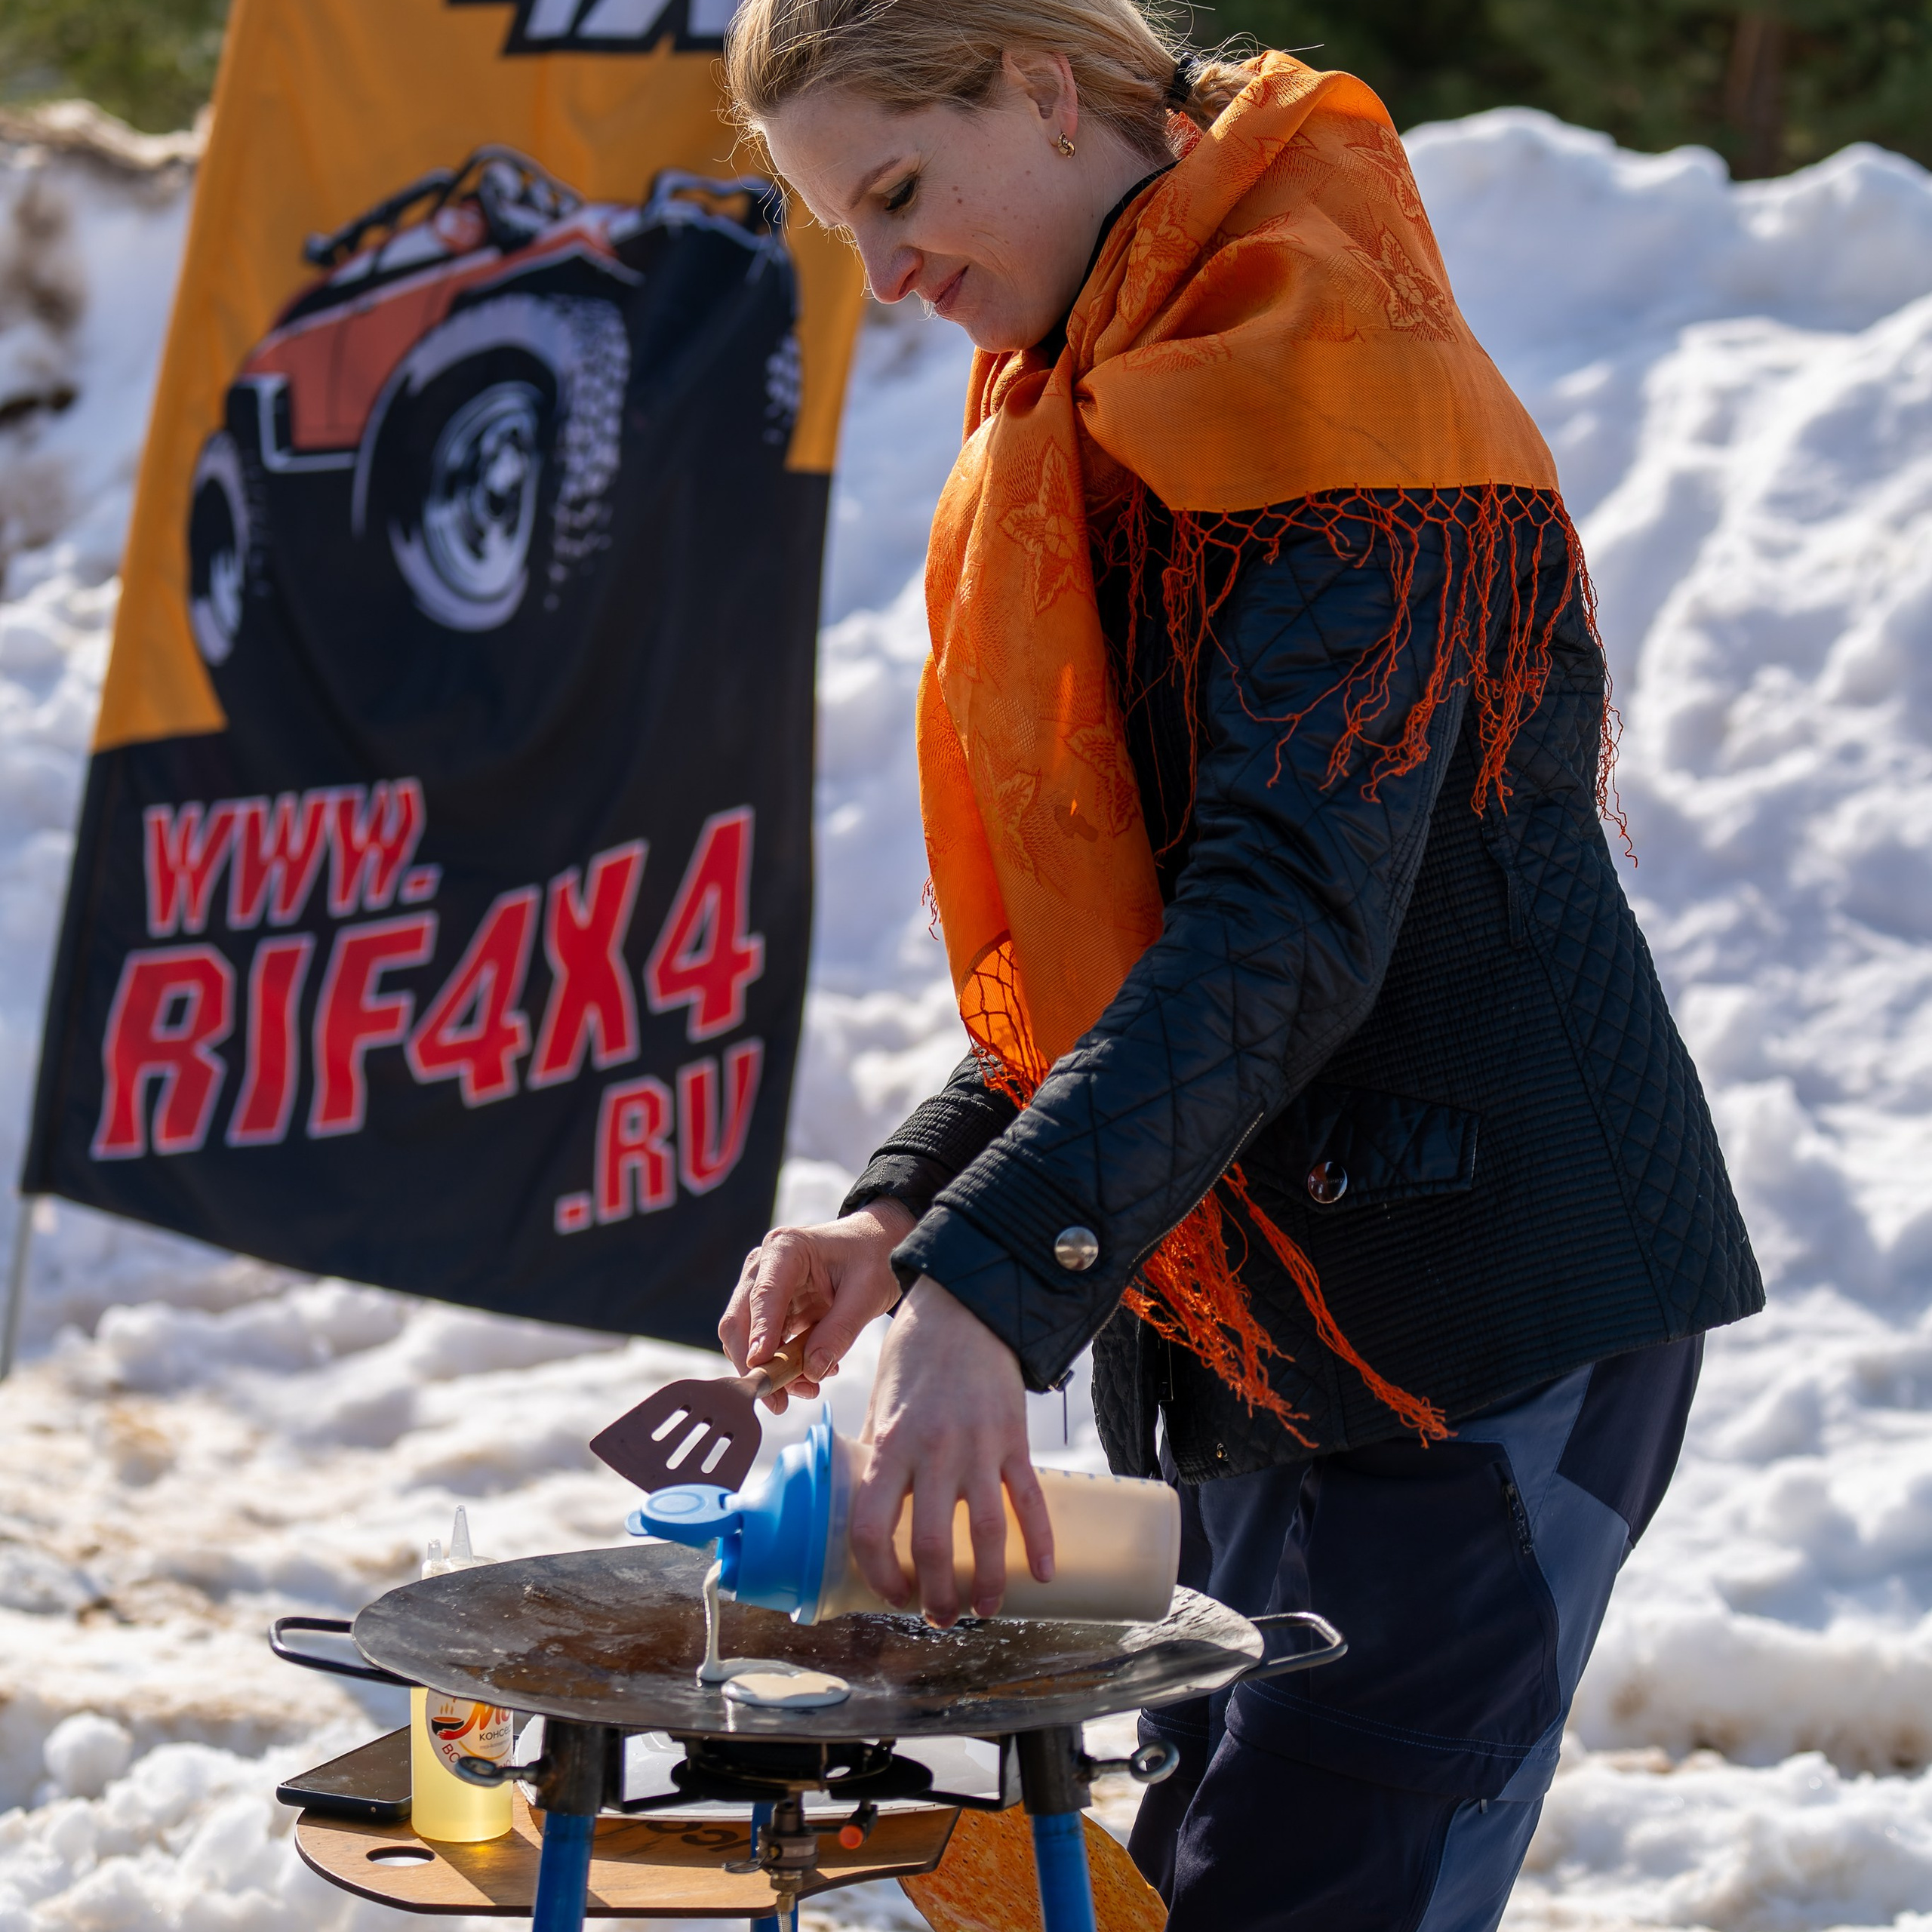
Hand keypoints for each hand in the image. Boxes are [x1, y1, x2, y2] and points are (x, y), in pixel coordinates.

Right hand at [717, 1200, 914, 1411]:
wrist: (879, 1246)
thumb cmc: (874, 1257)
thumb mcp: (867, 1292)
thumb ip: (839, 1331)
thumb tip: (812, 1372)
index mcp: (785, 1249)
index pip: (763, 1295)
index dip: (760, 1333)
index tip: (761, 1366)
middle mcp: (764, 1265)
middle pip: (740, 1320)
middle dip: (756, 1364)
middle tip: (778, 1401)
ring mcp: (762, 1287)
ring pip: (747, 1338)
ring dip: (771, 1369)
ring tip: (808, 1388)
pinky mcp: (771, 1308)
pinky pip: (765, 1344)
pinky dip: (781, 1365)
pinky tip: (811, 1374)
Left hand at [849, 1276, 1053, 1625]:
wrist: (965, 1307)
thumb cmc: (913, 1356)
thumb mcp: (879, 1404)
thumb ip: (878, 1457)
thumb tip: (872, 1509)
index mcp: (889, 1444)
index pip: (873, 1527)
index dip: (879, 1572)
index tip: (891, 1592)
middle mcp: (933, 1451)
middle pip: (933, 1544)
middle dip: (936, 1595)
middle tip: (939, 1618)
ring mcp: (978, 1446)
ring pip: (987, 1533)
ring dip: (987, 1583)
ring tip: (983, 1609)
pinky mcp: (1015, 1438)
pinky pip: (1030, 1499)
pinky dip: (1040, 1541)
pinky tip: (1043, 1574)